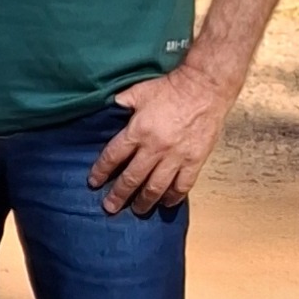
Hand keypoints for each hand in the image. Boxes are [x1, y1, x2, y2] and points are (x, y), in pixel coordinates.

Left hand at [91, 66, 234, 214]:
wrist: (205, 88)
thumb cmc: (170, 88)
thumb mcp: (139, 91)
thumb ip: (121, 103)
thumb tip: (107, 109)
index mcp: (138, 131)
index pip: (113, 156)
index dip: (101, 171)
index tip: (94, 182)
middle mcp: (155, 148)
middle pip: (132, 178)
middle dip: (118, 195)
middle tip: (109, 207)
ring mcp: (176, 157)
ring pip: (156, 187)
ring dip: (144, 201)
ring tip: (136, 210)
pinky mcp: (195, 161)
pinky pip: (182, 186)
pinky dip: (173, 197)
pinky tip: (166, 203)